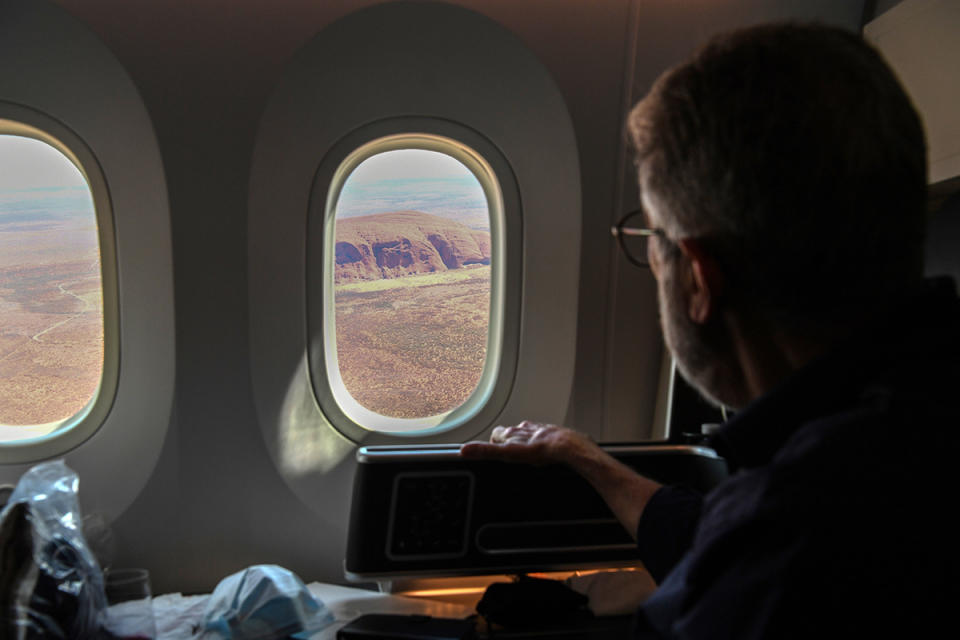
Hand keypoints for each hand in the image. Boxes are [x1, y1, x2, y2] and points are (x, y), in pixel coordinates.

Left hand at [460, 420, 662, 537]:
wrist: (584, 456)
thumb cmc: (588, 459)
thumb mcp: (583, 455)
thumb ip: (581, 459)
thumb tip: (598, 470)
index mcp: (545, 432)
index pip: (524, 431)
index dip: (515, 438)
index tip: (507, 441)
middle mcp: (532, 432)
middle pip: (509, 433)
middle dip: (502, 441)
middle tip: (501, 452)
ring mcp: (524, 440)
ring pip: (501, 440)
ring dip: (491, 448)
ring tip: (479, 454)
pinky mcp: (517, 450)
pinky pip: (494, 450)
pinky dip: (479, 451)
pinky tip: (464, 452)